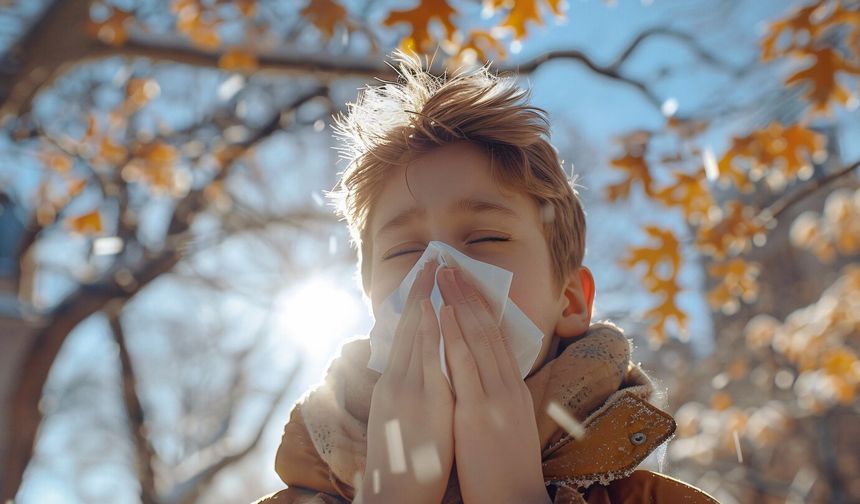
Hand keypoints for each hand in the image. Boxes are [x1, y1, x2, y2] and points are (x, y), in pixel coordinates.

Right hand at [360, 259, 454, 503]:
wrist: (393, 495)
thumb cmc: (402, 463)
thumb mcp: (399, 421)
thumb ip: (405, 393)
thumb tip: (412, 373)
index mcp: (392, 386)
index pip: (402, 337)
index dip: (412, 306)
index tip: (422, 279)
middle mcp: (396, 382)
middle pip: (406, 328)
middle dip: (419, 293)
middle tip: (429, 260)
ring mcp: (407, 390)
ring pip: (415, 335)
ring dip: (425, 300)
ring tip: (434, 270)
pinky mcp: (423, 402)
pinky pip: (428, 358)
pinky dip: (430, 331)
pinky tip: (435, 309)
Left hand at [438, 266, 549, 503]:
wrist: (514, 502)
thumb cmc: (504, 469)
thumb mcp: (506, 425)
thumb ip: (496, 399)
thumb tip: (481, 378)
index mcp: (513, 391)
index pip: (497, 338)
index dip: (480, 308)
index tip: (465, 284)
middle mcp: (507, 387)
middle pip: (487, 331)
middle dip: (468, 295)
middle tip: (450, 266)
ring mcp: (494, 398)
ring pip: (477, 339)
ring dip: (458, 304)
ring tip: (444, 276)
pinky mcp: (478, 412)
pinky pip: (464, 365)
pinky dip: (453, 335)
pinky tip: (442, 313)